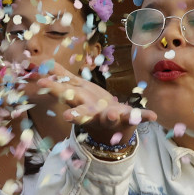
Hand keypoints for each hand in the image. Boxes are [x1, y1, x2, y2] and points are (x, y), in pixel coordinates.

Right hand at [34, 68, 155, 146]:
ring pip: (108, 119)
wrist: (115, 129)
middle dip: (76, 115)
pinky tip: (153, 115)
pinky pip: (137, 118)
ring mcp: (111, 119)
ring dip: (110, 116)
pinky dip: (144, 116)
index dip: (53, 89)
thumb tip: (42, 65)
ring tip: (112, 113)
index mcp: (80, 104)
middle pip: (83, 114)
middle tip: (67, 117)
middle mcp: (93, 114)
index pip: (65, 96)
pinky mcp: (128, 119)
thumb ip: (61, 78)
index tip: (40, 83)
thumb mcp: (77, 92)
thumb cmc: (93, 106)